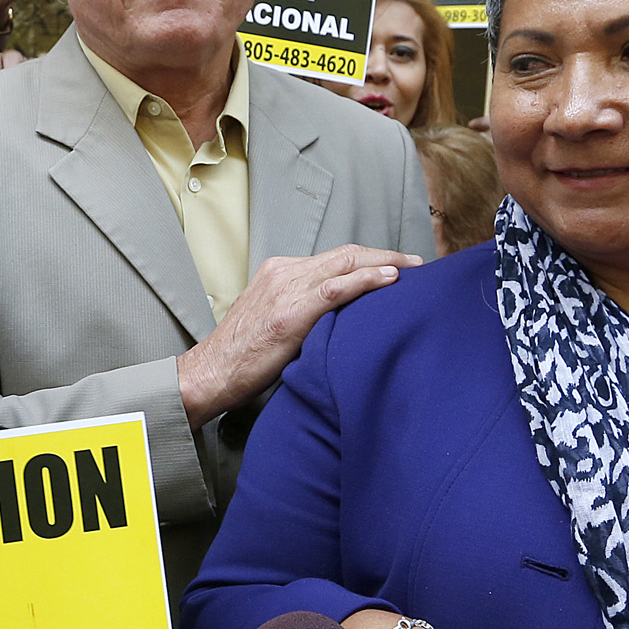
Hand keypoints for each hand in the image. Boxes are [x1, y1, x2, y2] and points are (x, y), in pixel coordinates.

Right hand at [177, 247, 418, 424]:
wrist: (211, 374)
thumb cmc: (241, 358)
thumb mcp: (273, 322)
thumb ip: (302, 310)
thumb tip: (338, 319)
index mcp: (279, 272)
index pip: (334, 258)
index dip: (369, 258)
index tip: (396, 267)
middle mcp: (283, 273)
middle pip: (345, 254)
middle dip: (385, 255)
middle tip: (417, 264)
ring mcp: (287, 289)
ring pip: (345, 264)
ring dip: (385, 263)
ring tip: (414, 270)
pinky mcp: (291, 312)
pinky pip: (337, 288)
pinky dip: (367, 280)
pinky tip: (390, 280)